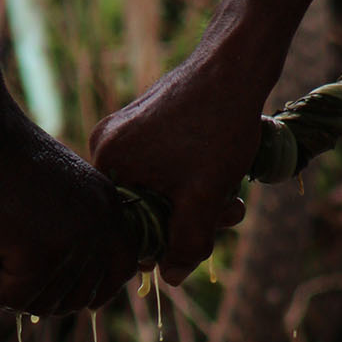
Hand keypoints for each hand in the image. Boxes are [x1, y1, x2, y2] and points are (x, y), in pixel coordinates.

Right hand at [0, 120, 139, 314]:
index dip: (91, 289)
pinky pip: (14, 298)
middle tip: (3, 277)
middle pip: (81, 297)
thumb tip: (68, 288)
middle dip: (40, 295)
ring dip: (8, 292)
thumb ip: (72, 230)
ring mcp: (76, 243)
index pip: (121, 270)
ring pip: (45, 301)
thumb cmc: (0, 160)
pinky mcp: (43, 256)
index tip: (55, 289)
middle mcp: (103, 228)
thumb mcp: (55, 194)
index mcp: (111, 210)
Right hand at [89, 58, 251, 284]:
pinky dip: (193, 175)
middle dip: (189, 218)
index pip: (128, 226)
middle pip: (145, 207)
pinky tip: (223, 170)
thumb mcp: (204, 197)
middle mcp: (106, 145)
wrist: (236, 64)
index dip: (166, 242)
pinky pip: (164, 165)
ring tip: (234, 193)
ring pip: (160, 187)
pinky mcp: (145, 120)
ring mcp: (124, 130)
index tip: (202, 239)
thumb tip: (172, 278)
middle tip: (230, 214)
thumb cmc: (218, 129)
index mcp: (108, 162)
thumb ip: (186, 243)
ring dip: (198, 199)